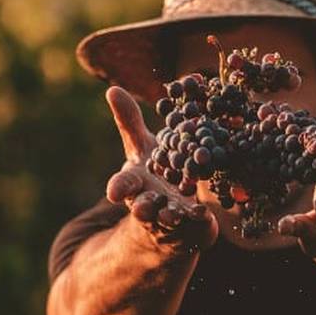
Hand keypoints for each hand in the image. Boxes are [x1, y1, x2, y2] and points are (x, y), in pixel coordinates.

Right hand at [105, 86, 217, 253]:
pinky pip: (193, 223)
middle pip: (141, 207)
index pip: (122, 185)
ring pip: (166, 218)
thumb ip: (129, 123)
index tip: (113, 193)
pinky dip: (197, 218)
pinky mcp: (190, 225)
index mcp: (135, 184)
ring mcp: (169, 217)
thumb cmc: (153, 174)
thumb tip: (112, 89)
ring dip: (169, 215)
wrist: (172, 211)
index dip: (117, 187)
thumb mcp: (140, 147)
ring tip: (173, 213)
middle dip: (142, 207)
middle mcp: (149, 203)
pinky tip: (203, 213)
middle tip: (142, 207)